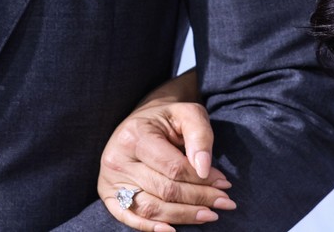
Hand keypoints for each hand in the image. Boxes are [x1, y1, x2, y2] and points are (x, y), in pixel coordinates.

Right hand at [99, 72, 234, 231]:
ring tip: (209, 215)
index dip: (201, 180)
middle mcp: (117, 158)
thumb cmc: (168, 119)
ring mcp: (110, 179)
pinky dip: (151, 227)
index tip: (224, 184)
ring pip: (150, 208)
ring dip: (183, 216)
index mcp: (134, 135)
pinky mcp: (108, 194)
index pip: (173, 168)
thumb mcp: (187, 113)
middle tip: (224, 203)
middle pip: (164, 190)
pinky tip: (172, 230)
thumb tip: (204, 169)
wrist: (142, 121)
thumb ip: (199, 135)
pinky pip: (129, 217)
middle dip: (198, 199)